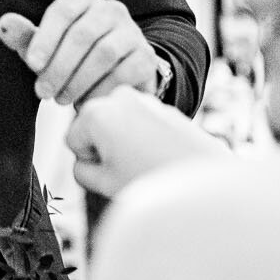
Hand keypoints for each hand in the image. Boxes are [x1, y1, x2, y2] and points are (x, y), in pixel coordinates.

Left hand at [0, 0, 162, 105]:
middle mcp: (112, 9)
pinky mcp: (145, 57)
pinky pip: (125, 72)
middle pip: (83, 34)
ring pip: (104, 53)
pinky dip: (102, 89)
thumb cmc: (72, 59)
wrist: (113, 78)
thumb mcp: (45, 48)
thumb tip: (3, 24)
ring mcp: (132, 32)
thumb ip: (24, 37)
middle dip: (59, 66)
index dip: (46, 38)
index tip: (32, 64)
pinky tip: (87, 101)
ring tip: (62, 99)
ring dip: (78, 80)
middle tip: (44, 92)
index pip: (63, 11)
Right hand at [67, 89, 229, 197]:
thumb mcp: (104, 183)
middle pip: (94, 127)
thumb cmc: (154, 182)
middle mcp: (119, 96)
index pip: (73, 140)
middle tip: (128, 167)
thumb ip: (80, 170)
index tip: (112, 171)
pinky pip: (140, 124)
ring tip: (146, 163)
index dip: (88, 161)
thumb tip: (84, 160)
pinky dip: (144, 139)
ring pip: (117, 125)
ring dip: (124, 143)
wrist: (206, 183)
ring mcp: (144, 98)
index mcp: (98, 112)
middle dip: (104, 147)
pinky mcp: (163, 106)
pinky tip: (159, 156)